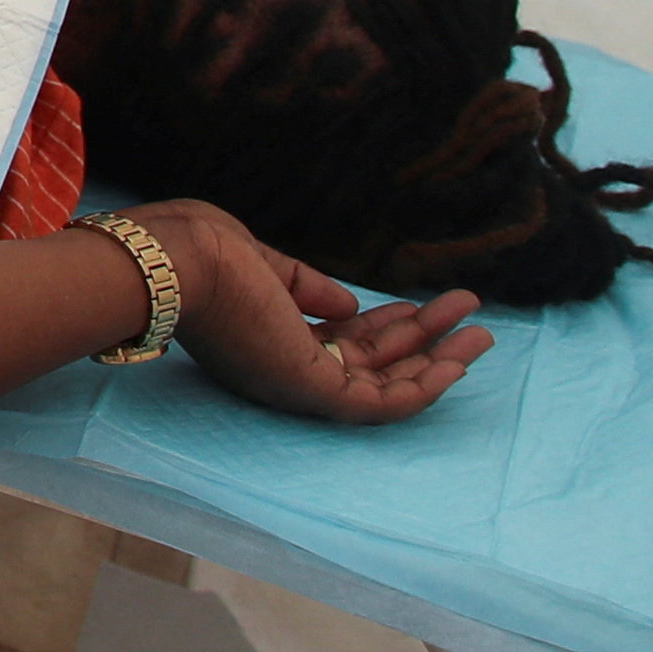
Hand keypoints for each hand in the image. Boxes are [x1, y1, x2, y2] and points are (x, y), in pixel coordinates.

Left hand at [142, 200, 493, 427]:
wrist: (170, 262)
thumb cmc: (195, 249)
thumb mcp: (258, 261)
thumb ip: (304, 286)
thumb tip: (350, 304)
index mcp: (263, 338)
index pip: (335, 342)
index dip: (382, 325)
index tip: (417, 306)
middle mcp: (281, 369)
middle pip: (368, 364)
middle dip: (422, 342)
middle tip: (469, 317)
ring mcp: (296, 382)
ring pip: (382, 383)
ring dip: (436, 359)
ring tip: (482, 331)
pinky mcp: (311, 389)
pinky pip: (380, 402)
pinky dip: (422, 385)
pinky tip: (457, 359)